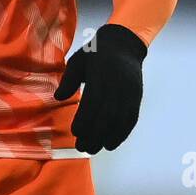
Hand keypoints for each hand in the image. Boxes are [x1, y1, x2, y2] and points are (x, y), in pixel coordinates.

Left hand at [53, 24, 147, 153]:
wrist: (124, 45)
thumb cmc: (95, 54)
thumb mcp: (77, 61)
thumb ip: (68, 80)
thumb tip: (58, 97)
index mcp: (101, 74)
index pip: (94, 101)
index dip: (85, 119)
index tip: (76, 133)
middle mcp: (117, 85)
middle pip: (107, 115)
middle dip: (95, 134)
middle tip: (83, 148)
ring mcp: (129, 92)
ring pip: (120, 120)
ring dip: (108, 137)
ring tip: (95, 149)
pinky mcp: (137, 97)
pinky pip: (131, 119)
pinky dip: (122, 134)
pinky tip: (112, 143)